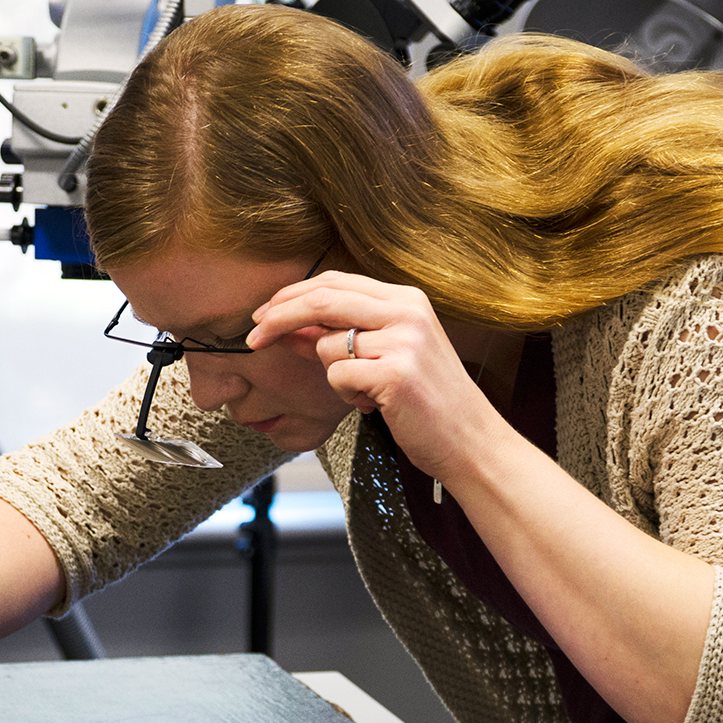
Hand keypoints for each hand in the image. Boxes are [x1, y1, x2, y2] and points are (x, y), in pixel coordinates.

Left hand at [247, 270, 501, 481]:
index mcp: (406, 299)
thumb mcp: (386, 357)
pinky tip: (376, 406)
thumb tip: (289, 328)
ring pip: (327, 346)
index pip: (335, 281)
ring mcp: (404, 340)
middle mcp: (407, 311)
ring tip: (367, 393)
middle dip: (279, 317)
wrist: (470, 440)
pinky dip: (346, 395)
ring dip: (334, 376)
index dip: (292, 295)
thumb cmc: (427, 402)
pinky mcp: (396, 373)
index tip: (263, 314)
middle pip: (322, 299)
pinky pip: (338, 377)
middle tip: (253, 337)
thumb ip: (341, 337)